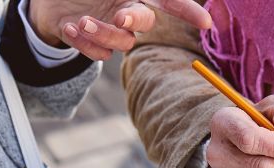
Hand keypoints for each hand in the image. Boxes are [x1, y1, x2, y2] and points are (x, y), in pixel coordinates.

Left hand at [28, 0, 211, 61]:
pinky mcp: (89, 43)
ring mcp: (108, 28)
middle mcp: (125, 11)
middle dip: (134, 22)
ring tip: (82, 22)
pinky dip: (82, 43)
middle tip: (119, 17)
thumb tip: (127, 8)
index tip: (205, 23)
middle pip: (145, 24)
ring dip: (103, 35)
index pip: (167, 1)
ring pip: (122, 44)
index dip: (187, 11)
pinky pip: (97, 55)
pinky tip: (68, 27)